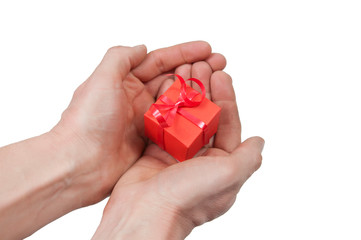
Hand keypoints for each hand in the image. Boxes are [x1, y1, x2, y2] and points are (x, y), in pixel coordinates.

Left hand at [51, 41, 225, 204]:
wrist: (79, 164)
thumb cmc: (86, 120)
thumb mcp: (101, 79)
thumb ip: (121, 58)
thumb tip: (142, 47)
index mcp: (123, 81)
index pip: (158, 61)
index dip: (183, 53)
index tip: (207, 49)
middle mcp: (135, 98)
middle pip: (172, 79)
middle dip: (196, 70)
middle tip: (219, 64)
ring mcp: (144, 120)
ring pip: (176, 101)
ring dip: (196, 92)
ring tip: (218, 84)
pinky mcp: (150, 140)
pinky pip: (175, 125)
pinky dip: (190, 117)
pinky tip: (207, 112)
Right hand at [92, 66, 264, 238]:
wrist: (144, 212)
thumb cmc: (188, 197)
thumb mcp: (228, 175)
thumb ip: (248, 157)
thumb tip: (260, 141)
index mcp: (221, 165)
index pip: (228, 124)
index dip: (226, 98)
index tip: (221, 76)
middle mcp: (200, 159)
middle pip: (205, 116)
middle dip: (204, 90)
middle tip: (201, 66)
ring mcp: (177, 154)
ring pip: (183, 116)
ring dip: (185, 93)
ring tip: (184, 70)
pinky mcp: (156, 151)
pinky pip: (163, 122)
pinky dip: (166, 104)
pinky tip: (167, 86)